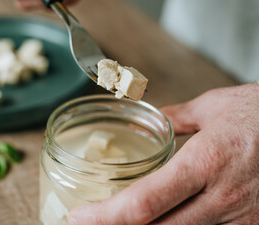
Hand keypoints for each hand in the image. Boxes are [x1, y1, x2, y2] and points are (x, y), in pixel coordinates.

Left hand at [69, 83, 258, 224]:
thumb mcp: (215, 106)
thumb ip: (176, 117)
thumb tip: (151, 119)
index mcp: (206, 161)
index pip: (143, 202)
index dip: (105, 216)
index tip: (78, 215)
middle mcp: (222, 197)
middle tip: (86, 223)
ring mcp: (240, 218)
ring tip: (116, 221)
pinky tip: (160, 221)